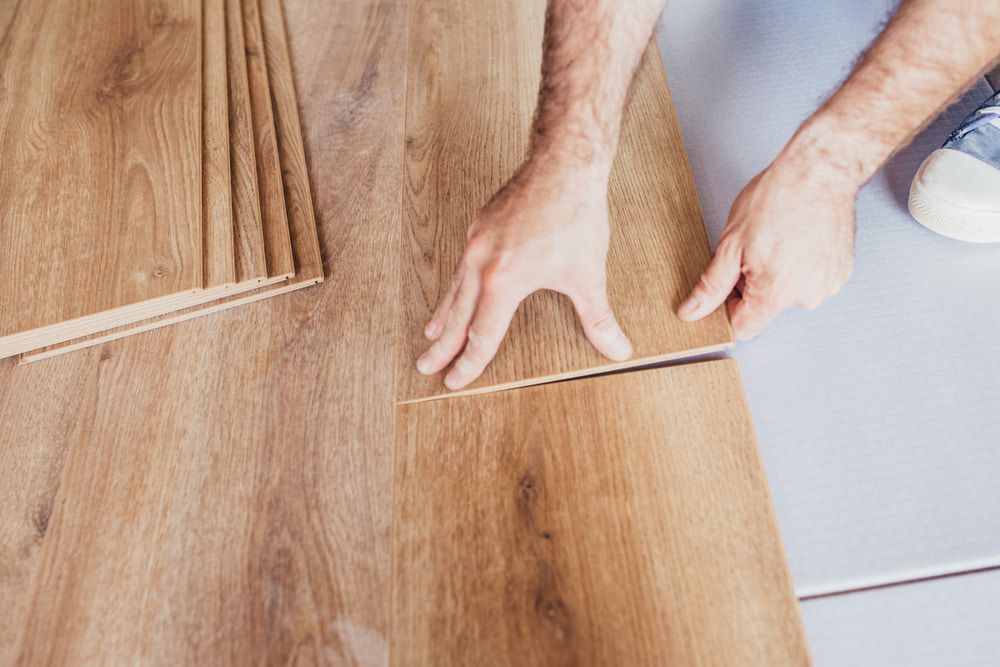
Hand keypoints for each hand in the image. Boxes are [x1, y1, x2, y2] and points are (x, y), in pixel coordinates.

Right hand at [417, 160, 632, 389]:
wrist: (564, 165)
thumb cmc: (575, 216)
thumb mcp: (588, 274)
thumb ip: (598, 318)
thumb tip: (618, 349)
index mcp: (503, 281)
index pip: (482, 335)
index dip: (470, 363)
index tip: (455, 381)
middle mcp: (481, 263)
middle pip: (457, 317)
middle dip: (442, 347)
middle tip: (426, 367)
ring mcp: (475, 242)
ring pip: (454, 290)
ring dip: (443, 317)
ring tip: (431, 335)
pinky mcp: (479, 226)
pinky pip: (461, 267)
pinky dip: (455, 287)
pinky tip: (456, 293)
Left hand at [678, 158, 856, 338]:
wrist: (819, 170)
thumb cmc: (777, 198)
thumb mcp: (730, 244)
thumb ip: (711, 285)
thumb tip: (692, 312)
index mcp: (777, 294)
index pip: (743, 327)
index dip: (729, 307)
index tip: (728, 283)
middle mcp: (808, 297)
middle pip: (766, 308)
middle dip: (752, 285)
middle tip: (753, 249)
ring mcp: (829, 284)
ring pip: (789, 293)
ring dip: (777, 274)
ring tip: (777, 239)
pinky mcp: (841, 271)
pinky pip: (811, 279)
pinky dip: (800, 265)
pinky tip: (796, 239)